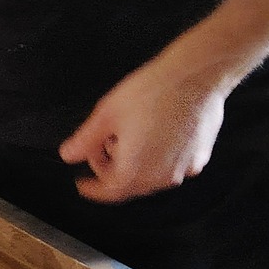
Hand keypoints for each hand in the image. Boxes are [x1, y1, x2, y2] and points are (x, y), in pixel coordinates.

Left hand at [59, 50, 230, 201]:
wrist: (195, 76)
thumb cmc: (154, 91)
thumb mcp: (106, 114)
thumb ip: (84, 140)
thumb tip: (69, 154)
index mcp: (135, 171)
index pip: (108, 192)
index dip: (92, 188)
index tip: (82, 183)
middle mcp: (161, 177)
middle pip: (130, 185)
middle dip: (111, 170)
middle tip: (100, 147)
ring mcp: (184, 169)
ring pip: (151, 176)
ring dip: (135, 163)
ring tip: (128, 134)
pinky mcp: (199, 157)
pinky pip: (172, 166)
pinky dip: (158, 157)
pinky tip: (153, 135)